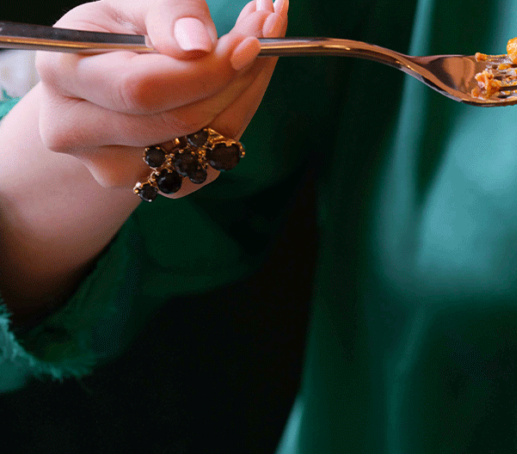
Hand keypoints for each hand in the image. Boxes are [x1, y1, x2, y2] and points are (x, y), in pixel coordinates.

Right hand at [35, 0, 288, 194]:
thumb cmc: (112, 32)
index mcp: (64, 74)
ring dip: (243, 96)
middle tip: (267, 34)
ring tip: (259, 49)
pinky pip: (212, 160)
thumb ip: (163, 11)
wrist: (99, 83)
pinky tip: (245, 84)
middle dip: (233, 79)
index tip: (248, 42)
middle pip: (178, 121)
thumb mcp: (127, 3)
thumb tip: (198, 45)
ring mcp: (117, 169)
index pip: (143, 90)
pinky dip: (237, 120)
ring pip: (203, 145)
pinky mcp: (155, 186)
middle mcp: (80, 132)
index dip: (202, 72)